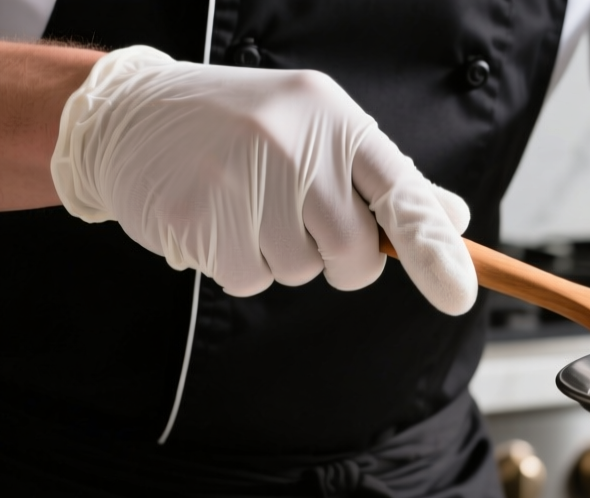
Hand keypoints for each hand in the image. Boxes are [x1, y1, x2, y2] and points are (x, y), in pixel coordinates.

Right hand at [51, 46, 475, 314]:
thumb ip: (387, 178)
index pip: (400, 189)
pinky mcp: (196, 219)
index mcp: (333, 119)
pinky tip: (217, 220)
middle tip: (306, 226)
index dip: (433, 246)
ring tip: (245, 204)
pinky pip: (250, 280)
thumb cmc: (242, 126)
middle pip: (354, 251)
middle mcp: (291, 146)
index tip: (461, 293)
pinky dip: (240, 264)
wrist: (128, 112)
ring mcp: (240, 182)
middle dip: (342, 259)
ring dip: (281, 256)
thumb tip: (454, 219)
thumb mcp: (320, 129)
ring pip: (300, 271)